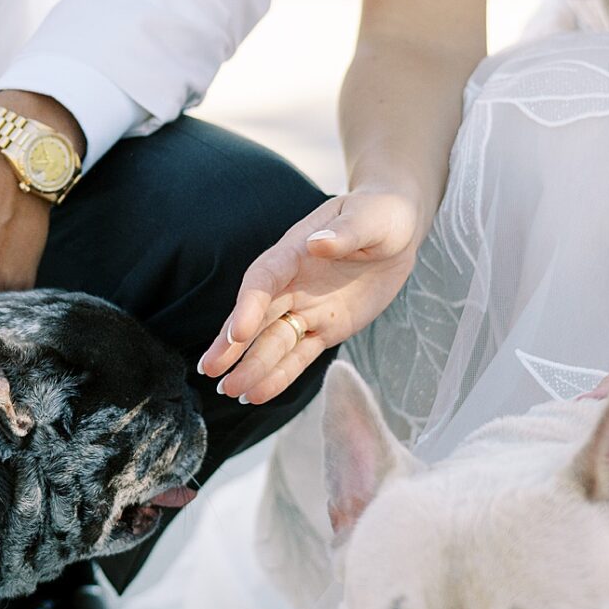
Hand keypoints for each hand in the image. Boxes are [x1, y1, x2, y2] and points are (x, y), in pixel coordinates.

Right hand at [197, 188, 421, 405]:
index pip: (263, 280)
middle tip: (210, 369)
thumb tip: (317, 243)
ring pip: (273, 342)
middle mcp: (292, 283)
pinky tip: (258, 394)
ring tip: (231, 391)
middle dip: (232, 343)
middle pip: (256, 316)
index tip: (237, 332)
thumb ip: (344, 233)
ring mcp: (307, 308)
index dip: (248, 306)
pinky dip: (280, 375)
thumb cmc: (380, 214)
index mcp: (294, 251)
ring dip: (252, 366)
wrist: (398, 231)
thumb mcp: (369, 218)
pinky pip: (300, 355)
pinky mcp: (325, 328)